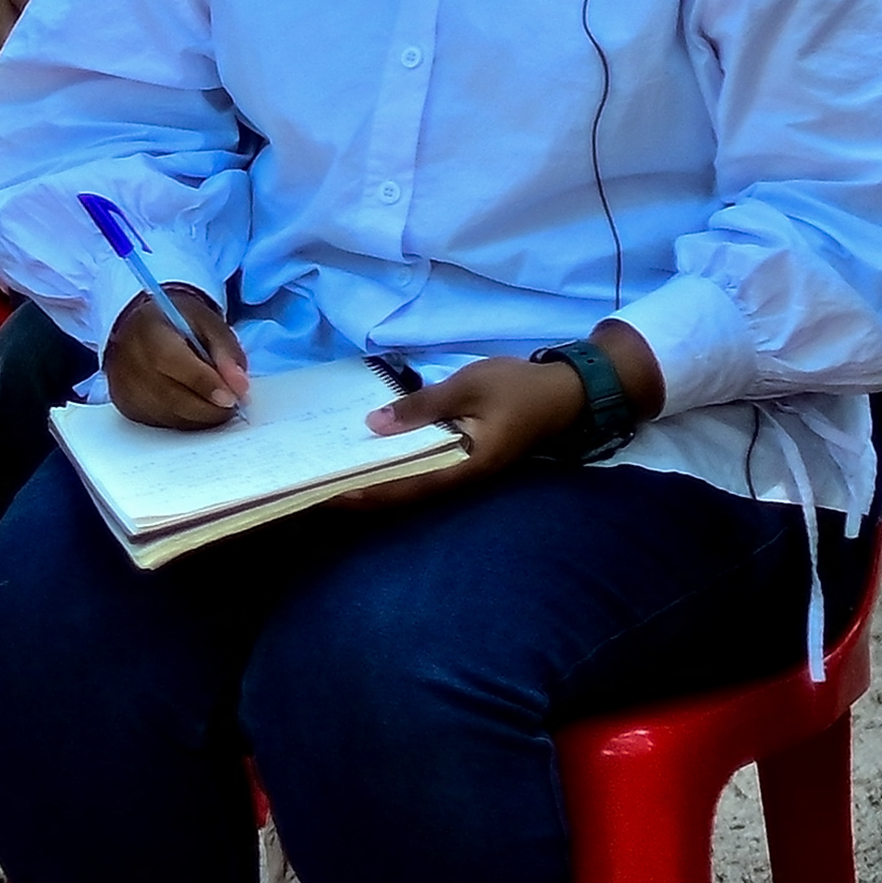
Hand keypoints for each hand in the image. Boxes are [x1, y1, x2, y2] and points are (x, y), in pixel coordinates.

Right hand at [103, 285, 248, 429]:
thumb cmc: (178, 323)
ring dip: (200, 416)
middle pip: (171, 396)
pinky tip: (196, 406)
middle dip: (210, 407)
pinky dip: (186, 421)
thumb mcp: (208, 324)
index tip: (233, 398)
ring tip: (217, 404)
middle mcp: (127, 361)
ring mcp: (124, 387)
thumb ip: (226, 352)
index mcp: (148, 331)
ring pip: (168, 415)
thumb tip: (240, 387)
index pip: (171, 361)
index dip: (204, 383)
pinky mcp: (126, 406)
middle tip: (234, 405)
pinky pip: (162, 423)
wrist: (141, 327)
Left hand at [347, 353, 586, 507]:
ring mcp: (463, 471)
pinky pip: (422, 471)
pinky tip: (368, 456)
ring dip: (374, 483)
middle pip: (404, 494)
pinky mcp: (463, 459)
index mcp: (465, 466)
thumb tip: (373, 426)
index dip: (366, 494)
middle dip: (361, 494)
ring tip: (332, 474)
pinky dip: (393, 467)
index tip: (328, 493)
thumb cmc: (517, 387)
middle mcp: (462, 478)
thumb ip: (421, 408)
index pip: (406, 489)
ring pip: (411, 485)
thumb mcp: (466, 388)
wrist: (565, 392)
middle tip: (315, 487)